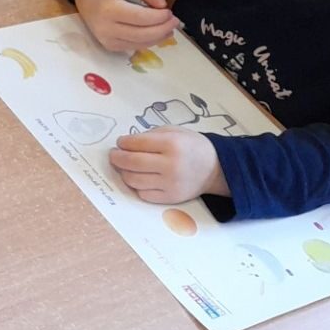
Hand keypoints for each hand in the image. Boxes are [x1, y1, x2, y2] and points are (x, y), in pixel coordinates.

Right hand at [75, 0, 175, 52]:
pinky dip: (150, 41)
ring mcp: (107, 40)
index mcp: (108, 9)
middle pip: (142, 34)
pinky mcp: (110, 47)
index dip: (159, 17)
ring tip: (169, 28)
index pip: (140, 18)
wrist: (86, 0)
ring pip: (141, 43)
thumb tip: (162, 5)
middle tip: (174, 21)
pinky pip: (135, 47)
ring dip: (159, 37)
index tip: (169, 11)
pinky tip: (157, 33)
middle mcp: (106, 28)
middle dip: (163, 28)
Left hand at [108, 129, 225, 203]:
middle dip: (116, 158)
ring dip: (123, 172)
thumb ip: (150, 135)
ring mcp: (170, 184)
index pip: (135, 143)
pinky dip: (136, 186)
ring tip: (124, 167)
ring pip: (133, 180)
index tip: (120, 143)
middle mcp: (170, 165)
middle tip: (114, 155)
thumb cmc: (191, 146)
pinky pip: (142, 194)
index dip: (122, 143)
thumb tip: (125, 144)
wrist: (215, 168)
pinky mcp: (170, 198)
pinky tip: (138, 178)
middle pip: (131, 162)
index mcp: (171, 144)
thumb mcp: (174, 131)